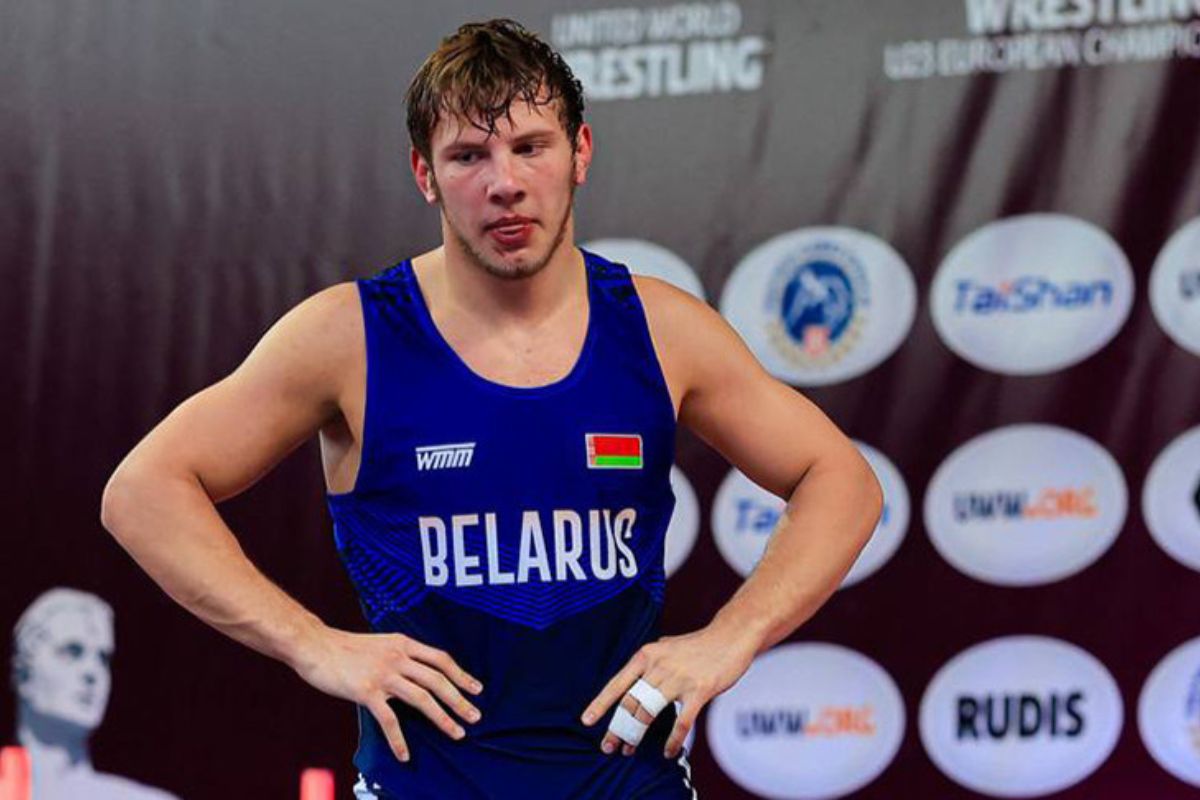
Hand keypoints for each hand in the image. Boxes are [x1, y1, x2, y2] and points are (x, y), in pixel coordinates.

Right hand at [292, 627, 482, 761]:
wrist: (314, 645)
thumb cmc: (345, 647)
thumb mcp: (380, 644)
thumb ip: (400, 655)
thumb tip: (419, 672)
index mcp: (403, 643)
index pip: (440, 659)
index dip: (460, 674)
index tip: (476, 689)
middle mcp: (397, 657)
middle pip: (437, 680)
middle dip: (459, 700)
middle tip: (475, 716)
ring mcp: (383, 674)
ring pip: (422, 699)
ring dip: (442, 718)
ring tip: (457, 733)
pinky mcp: (366, 691)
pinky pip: (389, 719)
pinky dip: (399, 740)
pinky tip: (405, 755)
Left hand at [580, 623, 756, 758]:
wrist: (730, 636)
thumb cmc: (698, 644)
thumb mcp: (666, 646)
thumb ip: (651, 661)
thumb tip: (636, 676)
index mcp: (647, 655)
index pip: (618, 683)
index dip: (601, 703)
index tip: (587, 721)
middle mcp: (659, 666)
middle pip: (630, 703)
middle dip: (617, 728)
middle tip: (608, 746)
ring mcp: (679, 679)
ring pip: (649, 714)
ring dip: (636, 735)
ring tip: (629, 750)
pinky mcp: (699, 691)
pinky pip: (681, 723)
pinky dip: (672, 741)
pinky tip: (667, 752)